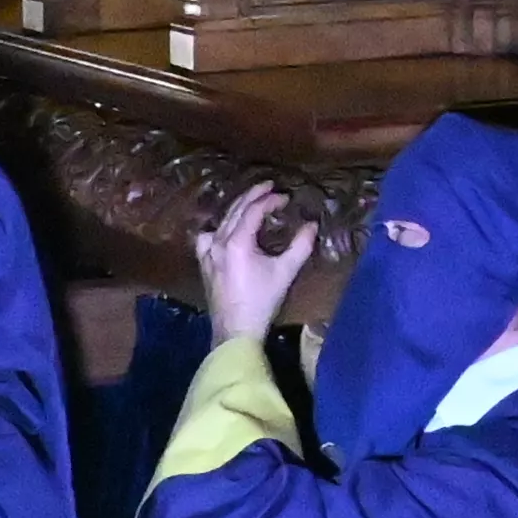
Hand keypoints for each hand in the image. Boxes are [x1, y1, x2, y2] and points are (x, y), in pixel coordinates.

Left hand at [196, 182, 320, 350]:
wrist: (236, 331)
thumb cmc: (262, 301)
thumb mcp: (285, 272)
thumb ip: (300, 246)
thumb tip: (312, 225)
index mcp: (237, 241)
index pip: (253, 210)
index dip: (270, 200)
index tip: (285, 197)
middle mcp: (219, 242)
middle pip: (236, 209)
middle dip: (253, 195)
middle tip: (269, 187)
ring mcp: (207, 252)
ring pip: (222, 220)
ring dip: (238, 208)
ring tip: (252, 203)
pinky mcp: (204, 263)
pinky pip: (207, 236)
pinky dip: (219, 227)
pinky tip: (225, 230)